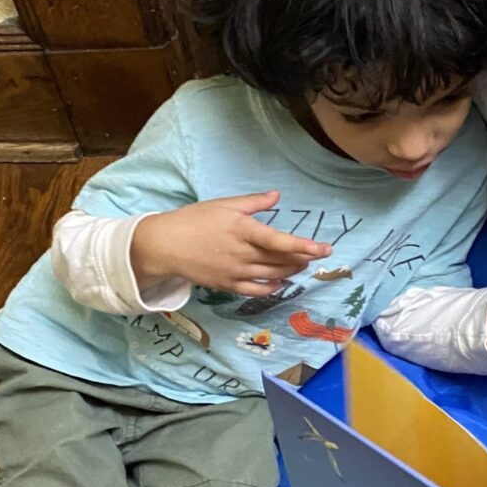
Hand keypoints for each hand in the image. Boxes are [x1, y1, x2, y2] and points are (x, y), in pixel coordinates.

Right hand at [131, 191, 331, 296]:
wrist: (165, 246)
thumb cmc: (194, 220)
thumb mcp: (223, 205)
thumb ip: (253, 203)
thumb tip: (277, 196)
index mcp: (242, 230)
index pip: (278, 241)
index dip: (302, 246)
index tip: (321, 248)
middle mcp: (242, 254)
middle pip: (281, 260)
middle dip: (305, 257)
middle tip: (321, 253)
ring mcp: (236, 272)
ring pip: (273, 274)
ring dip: (293, 270)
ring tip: (305, 264)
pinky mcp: (228, 286)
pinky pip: (257, 290)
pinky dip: (273, 286)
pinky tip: (282, 281)